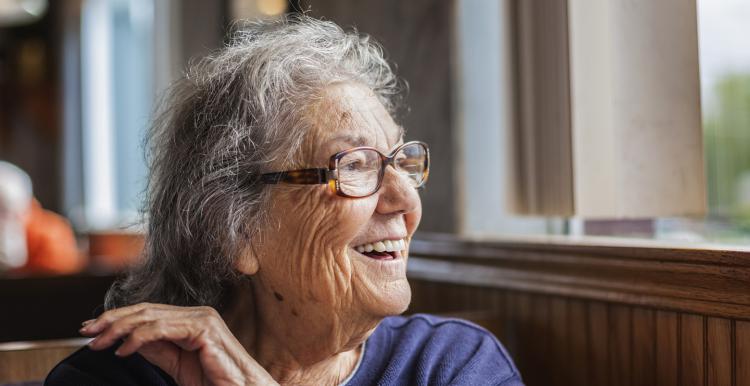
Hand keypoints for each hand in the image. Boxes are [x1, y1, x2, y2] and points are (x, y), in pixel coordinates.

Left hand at [80, 303, 277, 385]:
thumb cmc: (217, 382)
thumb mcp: (179, 366)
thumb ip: (158, 350)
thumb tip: (128, 340)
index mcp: (192, 320)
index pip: (148, 311)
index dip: (117, 317)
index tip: (92, 329)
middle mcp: (198, 314)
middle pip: (145, 309)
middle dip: (111, 319)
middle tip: (86, 331)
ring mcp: (202, 318)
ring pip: (150, 316)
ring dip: (119, 328)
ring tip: (98, 343)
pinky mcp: (204, 328)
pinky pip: (163, 329)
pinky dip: (138, 338)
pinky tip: (123, 350)